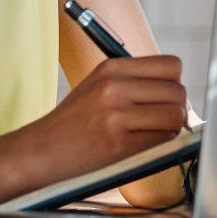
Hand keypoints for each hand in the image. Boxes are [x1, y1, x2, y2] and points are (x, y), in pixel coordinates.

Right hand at [22, 55, 187, 183]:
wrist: (38, 152)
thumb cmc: (73, 123)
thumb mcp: (98, 87)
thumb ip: (134, 82)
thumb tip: (178, 91)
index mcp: (111, 67)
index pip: (171, 65)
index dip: (174, 84)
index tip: (165, 99)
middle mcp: (114, 86)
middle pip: (178, 91)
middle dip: (177, 109)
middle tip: (162, 122)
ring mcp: (115, 115)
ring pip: (175, 116)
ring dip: (171, 130)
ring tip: (152, 136)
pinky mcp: (118, 144)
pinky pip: (163, 141)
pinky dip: (161, 147)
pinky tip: (143, 149)